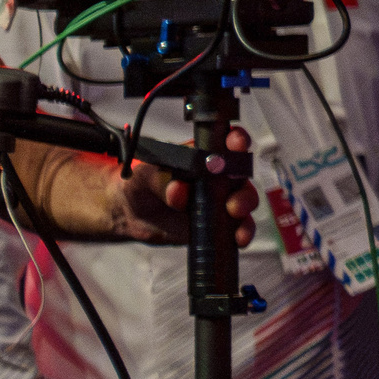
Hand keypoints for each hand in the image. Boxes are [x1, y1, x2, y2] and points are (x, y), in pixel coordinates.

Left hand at [97, 127, 260, 244]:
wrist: (133, 215)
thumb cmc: (142, 185)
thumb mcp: (144, 176)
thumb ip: (161, 180)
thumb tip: (179, 189)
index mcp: (203, 155)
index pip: (226, 142)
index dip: (236, 141)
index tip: (236, 145)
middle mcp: (219, 175)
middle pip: (242, 176)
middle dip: (243, 188)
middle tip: (233, 203)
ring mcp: (222, 198)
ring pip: (245, 201)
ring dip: (244, 209)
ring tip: (235, 219)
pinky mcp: (221, 221)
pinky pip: (239, 226)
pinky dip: (243, 232)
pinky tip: (239, 238)